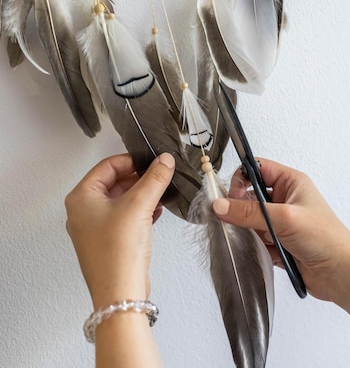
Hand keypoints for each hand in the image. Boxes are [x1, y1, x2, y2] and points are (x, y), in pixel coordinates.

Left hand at [65, 152, 174, 307]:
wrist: (120, 293)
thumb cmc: (117, 253)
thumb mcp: (139, 205)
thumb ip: (154, 178)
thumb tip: (164, 160)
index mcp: (81, 198)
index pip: (107, 165)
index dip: (131, 161)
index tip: (151, 161)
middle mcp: (83, 212)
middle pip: (114, 182)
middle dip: (138, 178)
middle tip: (158, 175)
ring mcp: (94, 228)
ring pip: (121, 200)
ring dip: (141, 195)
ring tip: (160, 193)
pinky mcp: (108, 241)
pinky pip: (124, 217)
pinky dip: (140, 211)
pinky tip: (155, 211)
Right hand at [213, 158, 349, 301]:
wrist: (342, 275)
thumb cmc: (326, 239)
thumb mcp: (284, 218)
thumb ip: (249, 212)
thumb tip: (221, 205)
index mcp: (290, 182)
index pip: (256, 168)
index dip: (241, 179)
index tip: (231, 197)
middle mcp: (285, 199)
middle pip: (250, 195)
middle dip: (242, 209)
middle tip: (235, 219)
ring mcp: (281, 221)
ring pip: (251, 219)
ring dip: (250, 230)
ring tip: (255, 238)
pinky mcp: (279, 242)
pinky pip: (256, 239)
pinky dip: (256, 246)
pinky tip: (265, 252)